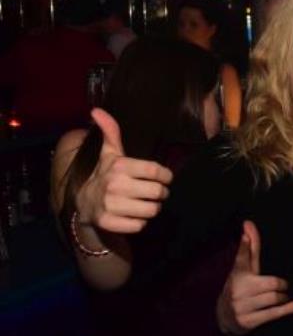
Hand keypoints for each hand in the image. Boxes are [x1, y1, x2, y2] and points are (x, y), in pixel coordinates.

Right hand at [75, 108, 172, 233]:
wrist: (83, 202)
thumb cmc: (104, 173)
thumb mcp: (109, 153)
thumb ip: (111, 132)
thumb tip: (97, 110)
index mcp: (119, 166)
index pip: (157, 172)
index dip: (166, 176)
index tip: (164, 178)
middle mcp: (115, 185)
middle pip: (158, 192)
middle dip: (161, 193)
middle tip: (156, 192)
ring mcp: (111, 205)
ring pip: (152, 210)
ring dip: (153, 207)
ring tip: (146, 202)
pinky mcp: (109, 223)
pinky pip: (140, 225)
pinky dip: (141, 221)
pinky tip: (134, 214)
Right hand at [217, 221, 292, 335]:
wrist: (223, 318)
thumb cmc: (240, 287)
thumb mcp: (244, 269)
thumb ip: (250, 248)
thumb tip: (249, 223)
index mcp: (238, 274)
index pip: (242, 258)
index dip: (244, 246)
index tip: (245, 234)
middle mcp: (238, 289)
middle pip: (271, 283)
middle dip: (281, 285)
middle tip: (283, 286)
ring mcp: (242, 306)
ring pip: (274, 298)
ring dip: (283, 298)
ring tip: (282, 297)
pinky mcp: (249, 321)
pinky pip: (273, 313)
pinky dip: (288, 309)